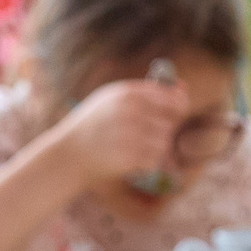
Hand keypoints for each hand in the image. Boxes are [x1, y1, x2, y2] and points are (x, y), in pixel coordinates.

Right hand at [55, 78, 186, 186]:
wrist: (68, 155)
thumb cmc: (93, 125)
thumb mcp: (112, 99)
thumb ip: (146, 92)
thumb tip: (183, 88)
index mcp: (126, 94)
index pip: (171, 98)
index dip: (178, 107)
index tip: (173, 114)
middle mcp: (129, 112)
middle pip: (171, 122)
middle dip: (163, 130)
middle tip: (146, 135)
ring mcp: (128, 135)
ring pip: (164, 142)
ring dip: (156, 148)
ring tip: (137, 148)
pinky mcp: (127, 157)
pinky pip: (154, 160)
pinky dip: (148, 163)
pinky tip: (133, 160)